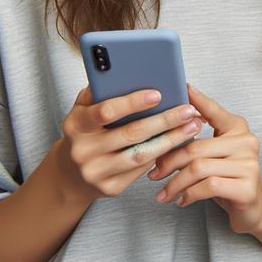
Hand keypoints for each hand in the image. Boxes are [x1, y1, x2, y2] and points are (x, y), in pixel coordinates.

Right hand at [53, 85, 205, 204]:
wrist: (70, 174)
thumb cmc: (84, 133)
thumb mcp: (82, 110)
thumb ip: (99, 92)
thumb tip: (125, 73)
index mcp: (76, 126)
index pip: (106, 111)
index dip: (132, 103)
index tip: (157, 94)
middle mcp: (84, 151)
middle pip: (131, 134)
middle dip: (164, 121)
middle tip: (187, 110)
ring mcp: (97, 172)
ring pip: (141, 155)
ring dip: (170, 140)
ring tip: (191, 126)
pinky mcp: (111, 188)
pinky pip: (142, 169)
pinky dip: (162, 154)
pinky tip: (178, 142)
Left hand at [147, 83, 261, 234]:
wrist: (256, 209)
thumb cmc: (228, 179)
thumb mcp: (215, 155)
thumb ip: (199, 139)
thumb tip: (165, 128)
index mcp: (237, 128)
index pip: (213, 111)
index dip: (197, 100)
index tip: (182, 88)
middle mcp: (246, 142)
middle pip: (196, 147)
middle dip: (169, 162)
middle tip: (153, 174)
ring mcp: (249, 164)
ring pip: (199, 168)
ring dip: (175, 183)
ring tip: (163, 193)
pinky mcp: (246, 187)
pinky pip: (208, 186)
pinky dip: (189, 194)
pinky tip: (181, 200)